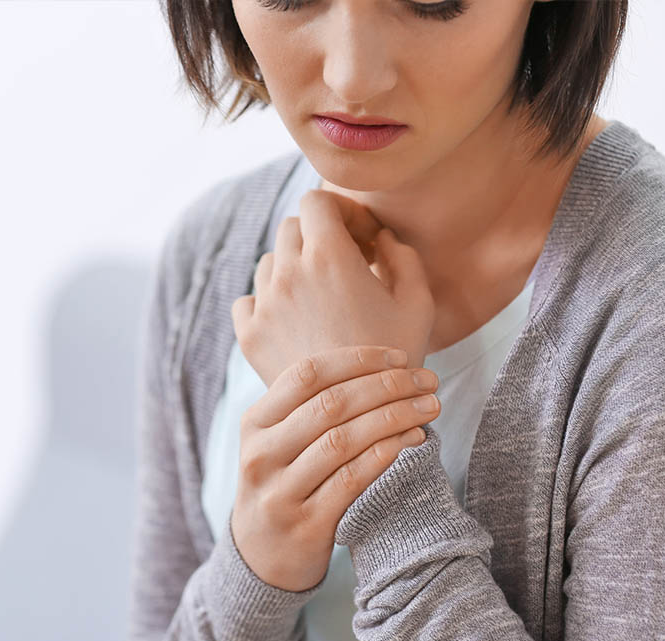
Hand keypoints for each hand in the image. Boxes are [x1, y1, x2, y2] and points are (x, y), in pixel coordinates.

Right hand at [229, 345, 440, 592]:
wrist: (262, 556)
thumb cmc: (284, 484)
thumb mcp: (277, 441)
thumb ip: (309, 406)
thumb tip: (381, 364)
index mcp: (255, 423)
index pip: (307, 374)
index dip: (358, 359)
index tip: (400, 356)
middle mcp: (261, 454)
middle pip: (331, 404)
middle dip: (387, 386)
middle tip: (427, 381)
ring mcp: (280, 492)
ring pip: (344, 440)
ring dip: (394, 417)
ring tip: (429, 408)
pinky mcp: (306, 524)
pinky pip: (352, 479)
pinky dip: (387, 454)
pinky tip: (413, 440)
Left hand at [230, 189, 434, 387]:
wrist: (360, 416)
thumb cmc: (396, 359)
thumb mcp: (417, 302)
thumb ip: (402, 256)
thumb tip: (381, 238)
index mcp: (329, 256)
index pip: (316, 201)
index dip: (340, 210)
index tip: (360, 237)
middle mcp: (288, 273)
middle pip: (291, 228)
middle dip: (319, 237)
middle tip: (345, 265)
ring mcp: (265, 305)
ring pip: (269, 263)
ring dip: (293, 269)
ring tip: (320, 297)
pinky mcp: (251, 336)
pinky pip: (247, 300)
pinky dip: (265, 301)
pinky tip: (291, 318)